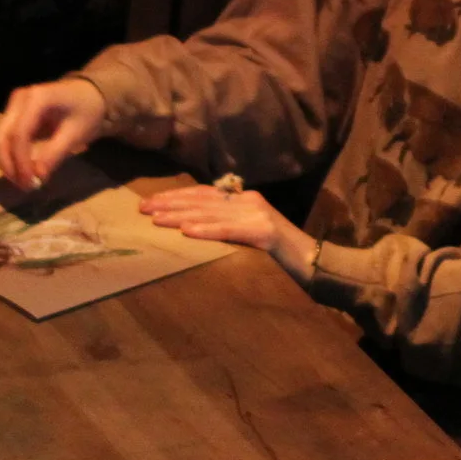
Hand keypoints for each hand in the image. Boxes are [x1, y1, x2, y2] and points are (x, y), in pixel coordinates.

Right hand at [0, 77, 107, 188]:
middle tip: (25, 187)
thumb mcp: (76, 134)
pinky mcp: (13, 116)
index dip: (20, 162)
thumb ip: (55, 154)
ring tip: (25, 181)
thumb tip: (37, 178)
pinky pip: (4, 139)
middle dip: (8, 165)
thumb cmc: (87, 111)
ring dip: (6, 163)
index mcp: (36, 98)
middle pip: (0, 137)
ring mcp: (13, 106)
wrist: (89, 93)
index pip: (19, 134)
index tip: (30, 184)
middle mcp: (19, 99)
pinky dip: (10, 157)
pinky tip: (23, 170)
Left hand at [139, 185, 314, 277]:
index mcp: (245, 201)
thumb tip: (196, 230)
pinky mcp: (267, 233)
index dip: (176, 197)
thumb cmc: (282, 257)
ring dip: (181, 216)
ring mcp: (259, 216)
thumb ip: (229, 228)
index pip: (204, 195)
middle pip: (203, 200)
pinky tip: (188, 232)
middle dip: (171, 204)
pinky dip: (208, 230)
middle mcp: (250, 202)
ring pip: (212, 214)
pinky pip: (231, 231)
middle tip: (142, 209)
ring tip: (156, 219)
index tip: (150, 203)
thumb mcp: (250, 238)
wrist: (318, 265)